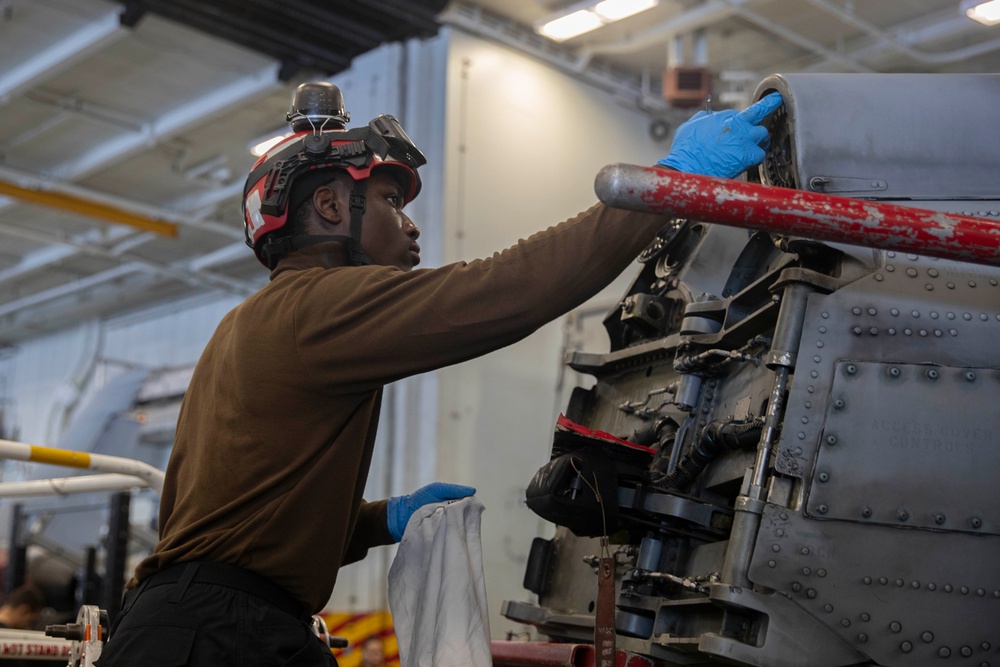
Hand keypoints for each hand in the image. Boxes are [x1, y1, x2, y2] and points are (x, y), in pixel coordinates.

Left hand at [386, 482, 475, 540]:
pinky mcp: (440, 538)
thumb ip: (453, 489)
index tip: (477, 510)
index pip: (469, 507)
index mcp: (453, 505)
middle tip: (469, 520)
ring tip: (458, 526)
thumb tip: (474, 491)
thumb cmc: (419, 499)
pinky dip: (450, 534)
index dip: (473, 509)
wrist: (401, 515)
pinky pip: (448, 536)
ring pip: (458, 528)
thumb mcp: (437, 489)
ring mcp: (445, 527)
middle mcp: (451, 517)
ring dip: (458, 526)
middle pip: (465, 519)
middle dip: (467, 519)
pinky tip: (450, 533)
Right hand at [657, 92, 783, 178]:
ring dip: (759, 142)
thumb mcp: (690, 125)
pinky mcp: (748, 155)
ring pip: (763, 136)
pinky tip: (746, 162)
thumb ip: (704, 118)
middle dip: (758, 125)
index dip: (761, 107)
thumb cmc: (685, 149)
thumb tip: (710, 117)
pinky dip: (755, 158)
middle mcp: (739, 125)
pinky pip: (761, 154)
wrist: (687, 167)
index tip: (774, 100)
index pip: (751, 109)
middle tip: (760, 132)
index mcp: (726, 117)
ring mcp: (745, 140)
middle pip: (760, 119)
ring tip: (750, 150)